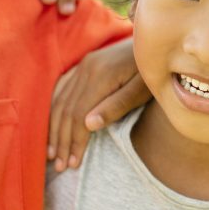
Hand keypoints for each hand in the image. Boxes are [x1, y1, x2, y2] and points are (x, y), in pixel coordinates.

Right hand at [48, 38, 151, 170]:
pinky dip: (55, 110)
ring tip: (53, 153)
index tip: (73, 164)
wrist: (156, 42)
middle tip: (60, 166)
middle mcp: (86, 69)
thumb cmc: (153, 72)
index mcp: (100, 76)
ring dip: (55, 129)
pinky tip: (53, 126)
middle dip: (61, 140)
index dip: (74, 141)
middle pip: (66, 110)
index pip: (79, 115)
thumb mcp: (142, 91)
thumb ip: (116, 106)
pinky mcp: (85, 64)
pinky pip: (62, 89)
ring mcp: (83, 65)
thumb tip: (87, 124)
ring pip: (60, 101)